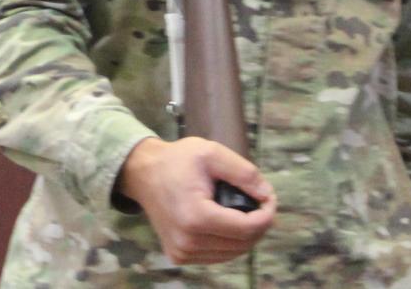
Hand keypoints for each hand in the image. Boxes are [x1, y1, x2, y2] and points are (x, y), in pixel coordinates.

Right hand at [118, 136, 275, 265]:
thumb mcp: (210, 153)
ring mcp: (182, 252)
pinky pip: (217, 256)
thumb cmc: (176, 161)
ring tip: (244, 212)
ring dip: (245, 235)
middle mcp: (188, 241)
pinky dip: (229, 243)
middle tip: (259, 202)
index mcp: (196, 217)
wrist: (142, 173)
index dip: (267, 214)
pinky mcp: (178, 256)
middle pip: (243, 244)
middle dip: (259, 224)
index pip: (248, 228)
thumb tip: (266, 194)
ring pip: (232, 253)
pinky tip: (226, 224)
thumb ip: (243, 172)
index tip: (269, 198)